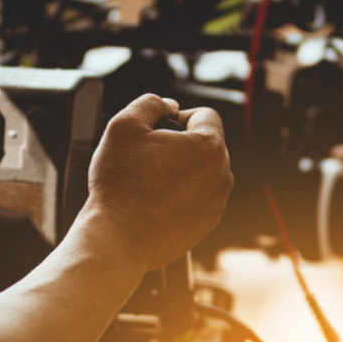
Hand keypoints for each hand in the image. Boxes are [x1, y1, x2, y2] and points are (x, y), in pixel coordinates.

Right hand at [86, 94, 232, 269]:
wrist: (119, 238)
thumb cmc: (121, 184)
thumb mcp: (124, 125)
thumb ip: (151, 103)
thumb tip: (169, 105)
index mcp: (209, 147)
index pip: (205, 115)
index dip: (178, 117)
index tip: (158, 132)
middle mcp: (222, 175)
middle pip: (206, 145)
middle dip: (181, 145)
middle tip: (149, 158)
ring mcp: (217, 202)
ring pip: (203, 172)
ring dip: (181, 171)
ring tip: (150, 182)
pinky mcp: (207, 224)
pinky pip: (199, 198)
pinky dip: (182, 196)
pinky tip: (155, 202)